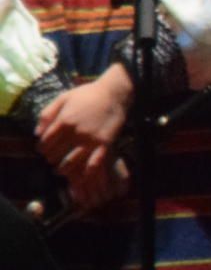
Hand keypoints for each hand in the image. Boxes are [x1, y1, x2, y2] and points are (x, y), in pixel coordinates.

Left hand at [37, 63, 130, 198]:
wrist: (114, 93)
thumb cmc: (86, 94)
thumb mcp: (62, 98)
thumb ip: (47, 114)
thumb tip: (37, 133)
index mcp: (64, 121)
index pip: (46, 142)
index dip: (41, 148)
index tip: (42, 150)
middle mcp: (76, 133)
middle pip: (57, 154)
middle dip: (51, 159)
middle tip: (51, 160)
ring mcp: (91, 140)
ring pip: (73, 162)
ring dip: (64, 169)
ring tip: (61, 171)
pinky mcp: (105, 144)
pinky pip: (95, 163)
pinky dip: (87, 172)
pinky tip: (82, 176)